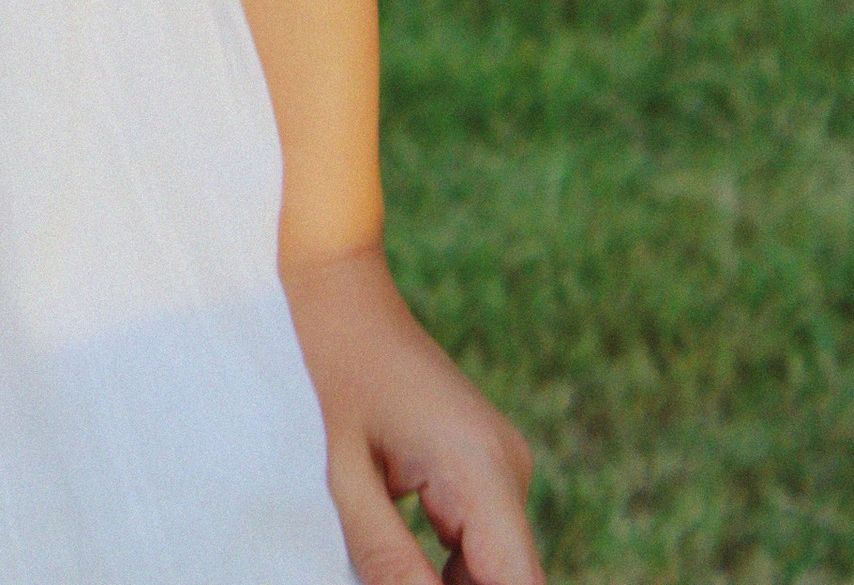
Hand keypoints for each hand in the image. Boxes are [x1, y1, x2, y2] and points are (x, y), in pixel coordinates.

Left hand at [286, 245, 540, 584]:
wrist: (342, 297)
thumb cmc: (334, 375)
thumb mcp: (346, 476)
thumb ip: (386, 557)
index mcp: (483, 469)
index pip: (520, 584)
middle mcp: (510, 471)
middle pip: (508, 578)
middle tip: (395, 573)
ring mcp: (503, 469)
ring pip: (495, 567)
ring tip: (393, 562)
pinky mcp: (485, 471)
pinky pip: (479, 542)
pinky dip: (446, 567)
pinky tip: (400, 562)